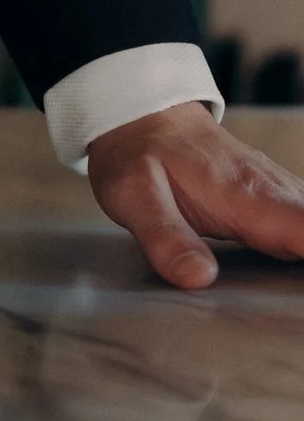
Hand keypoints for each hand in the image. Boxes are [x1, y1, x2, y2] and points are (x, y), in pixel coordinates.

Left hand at [85, 101, 303, 290]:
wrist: (144, 117)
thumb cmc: (140, 155)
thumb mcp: (134, 196)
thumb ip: (165, 238)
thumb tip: (200, 278)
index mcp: (247, 197)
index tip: (303, 290)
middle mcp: (275, 193)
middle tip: (299, 303)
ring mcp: (280, 193)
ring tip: (297, 299)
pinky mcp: (276, 199)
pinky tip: (296, 279)